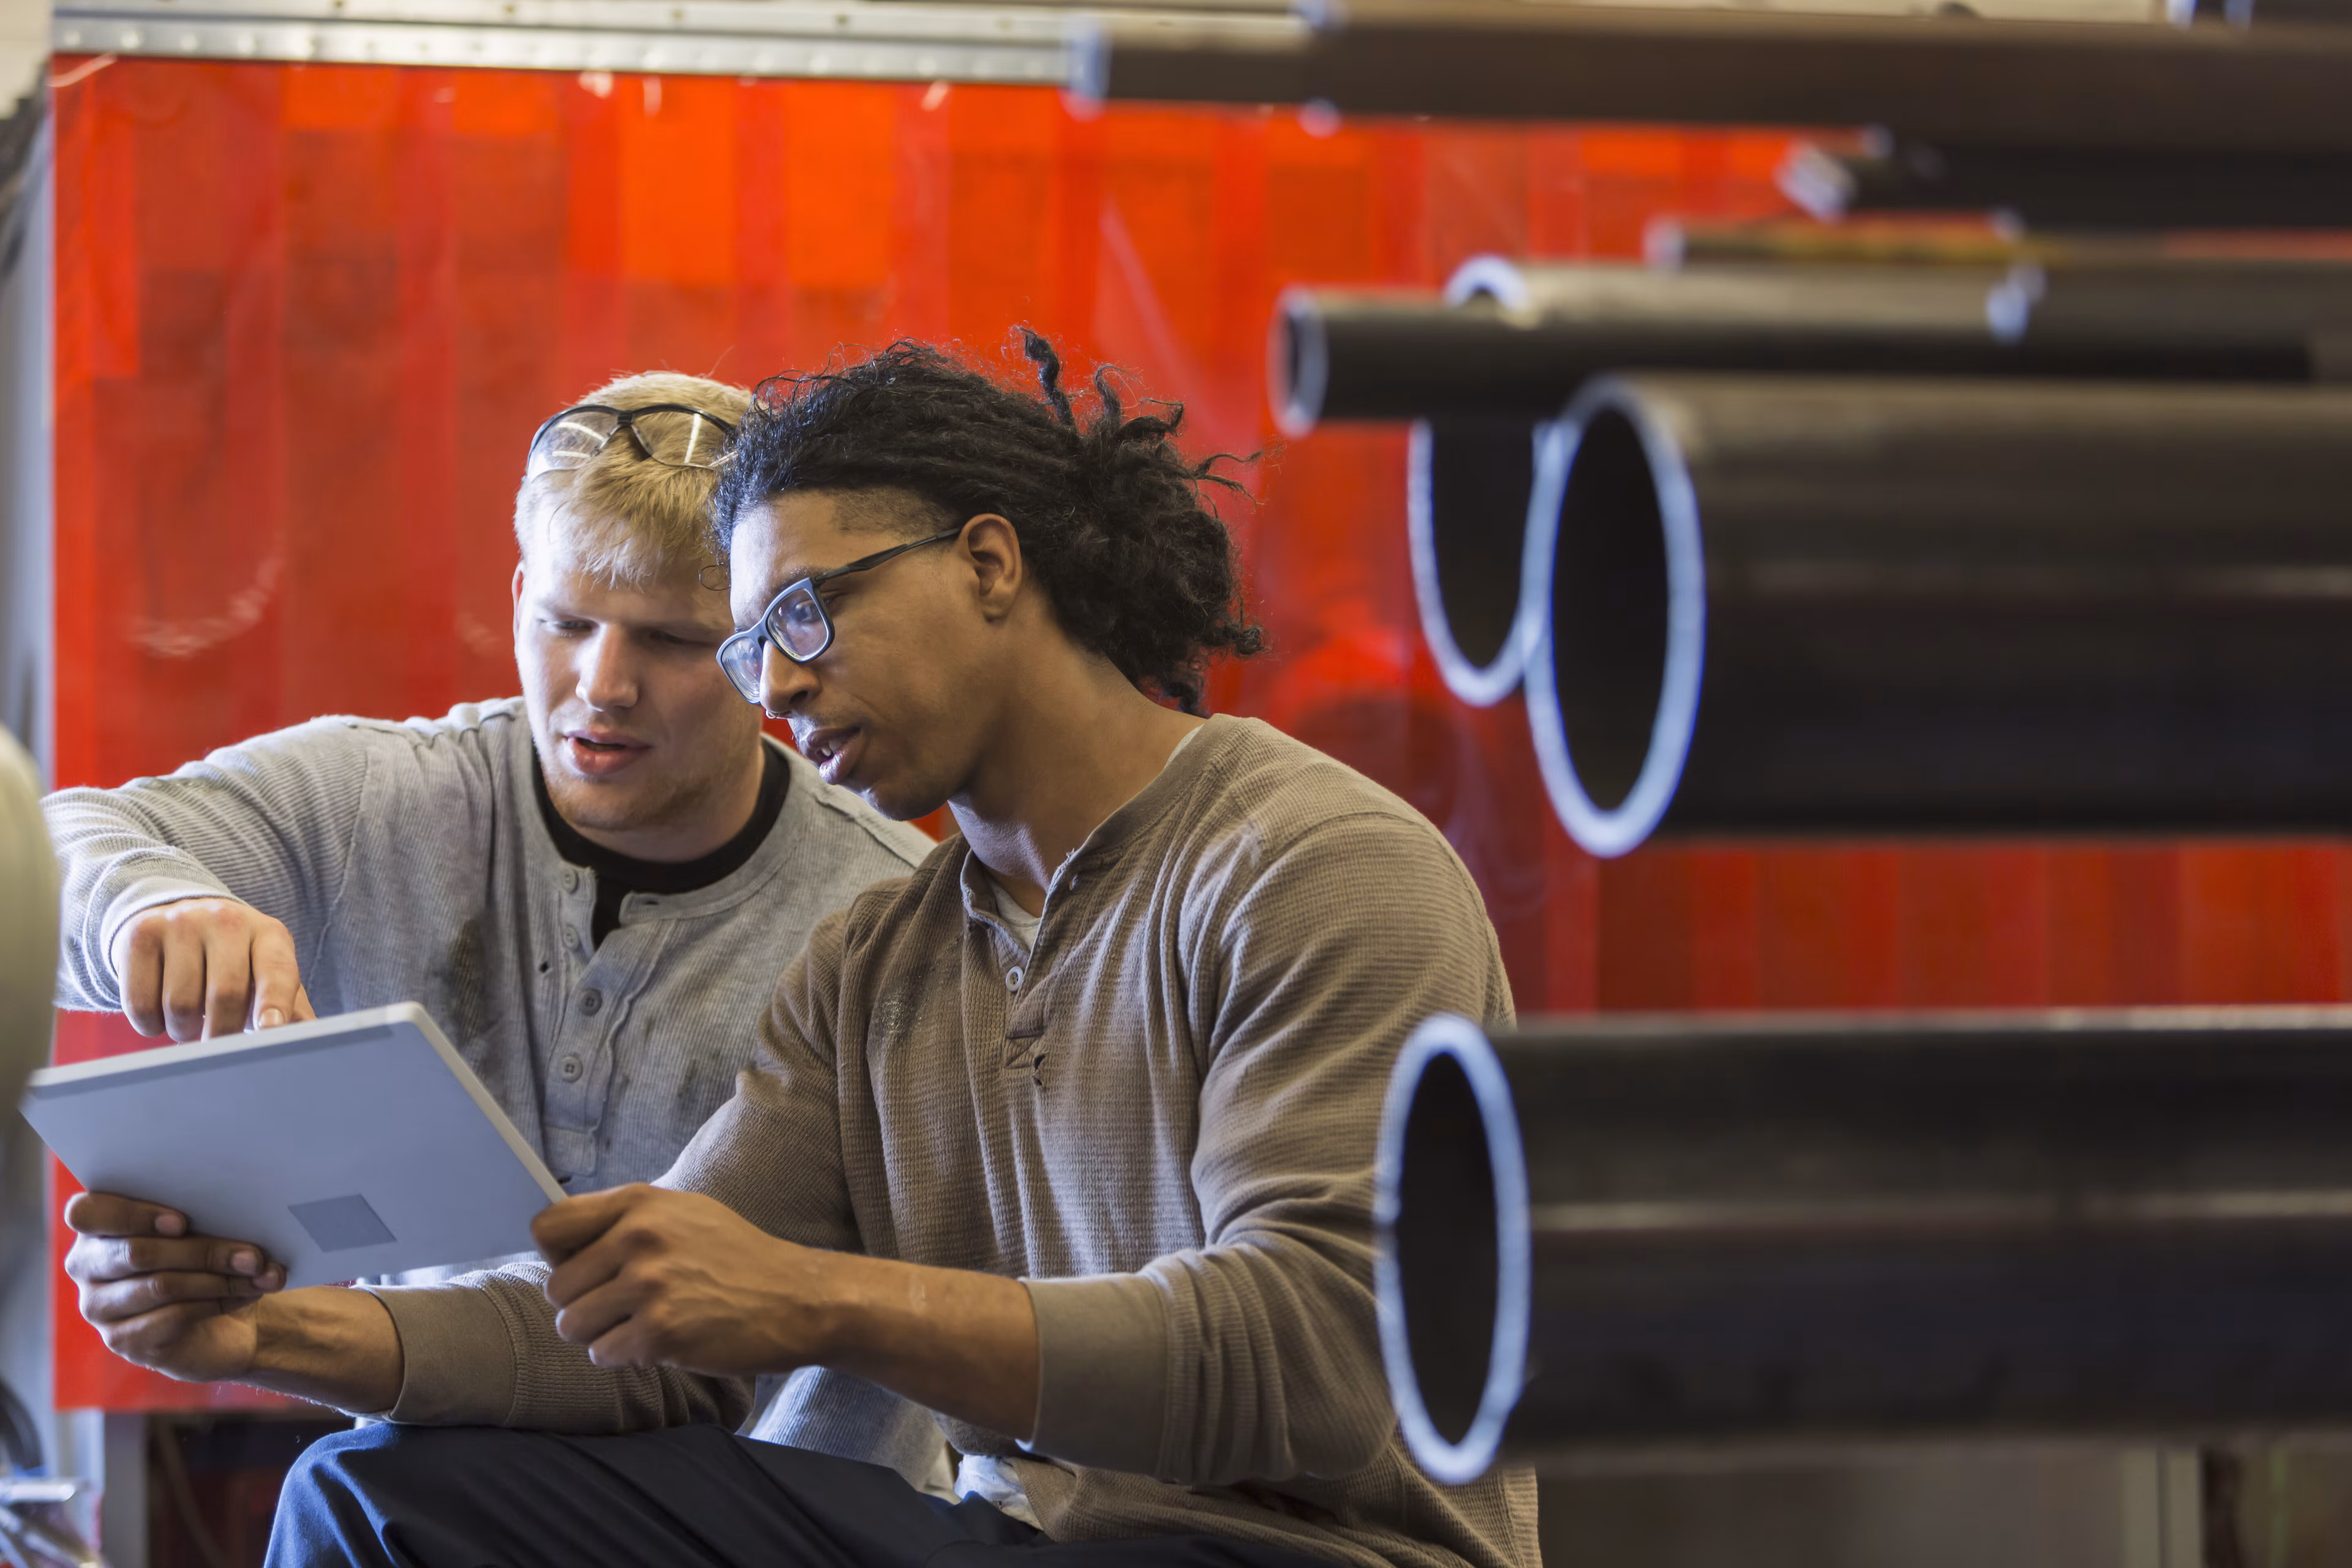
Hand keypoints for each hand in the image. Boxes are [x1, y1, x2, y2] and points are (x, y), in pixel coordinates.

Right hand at [64, 1192, 285, 1382]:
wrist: (227, 1317)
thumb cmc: (208, 1257)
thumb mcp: (205, 1228)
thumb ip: (203, 1214)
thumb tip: (242, 1212)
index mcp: (96, 1225)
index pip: (86, 1213)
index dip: (132, 1215)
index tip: (182, 1221)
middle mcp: (87, 1266)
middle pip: (136, 1253)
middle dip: (203, 1251)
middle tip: (253, 1255)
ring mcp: (99, 1307)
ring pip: (160, 1285)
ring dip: (220, 1279)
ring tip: (261, 1274)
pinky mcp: (124, 1340)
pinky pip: (171, 1317)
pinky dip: (217, 1302)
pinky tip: (246, 1294)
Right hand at [109, 897, 315, 1041]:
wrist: (178, 916)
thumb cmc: (235, 960)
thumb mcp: (266, 973)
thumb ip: (289, 1007)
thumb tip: (310, 1041)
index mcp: (269, 934)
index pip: (276, 970)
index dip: (274, 1002)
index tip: (270, 1030)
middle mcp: (227, 920)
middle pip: (226, 994)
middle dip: (221, 1034)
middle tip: (216, 1042)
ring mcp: (182, 922)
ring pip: (180, 1004)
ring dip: (183, 1030)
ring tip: (189, 1022)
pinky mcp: (141, 934)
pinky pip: (140, 1003)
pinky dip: (150, 1025)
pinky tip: (159, 1013)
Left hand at [536, 1185, 1040, 1438]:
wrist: (800, 1299)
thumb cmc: (739, 1259)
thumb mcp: (685, 1215)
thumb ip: (625, 1221)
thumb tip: (554, 1241)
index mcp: (640, 1203)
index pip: (548, 1228)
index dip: (558, 1257)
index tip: (585, 1272)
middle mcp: (639, 1238)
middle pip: (556, 1288)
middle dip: (584, 1306)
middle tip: (626, 1310)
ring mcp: (649, 1286)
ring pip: (572, 1326)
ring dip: (601, 1336)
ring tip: (644, 1327)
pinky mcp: (660, 1333)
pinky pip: (603, 1355)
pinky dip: (626, 1358)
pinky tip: (664, 1344)